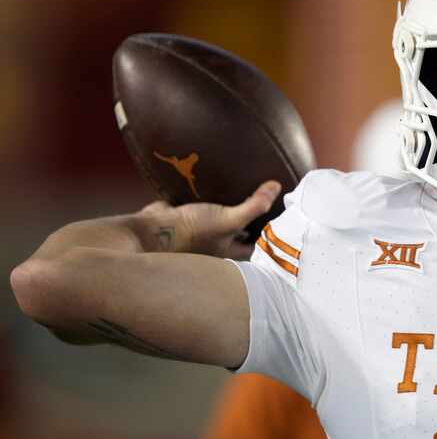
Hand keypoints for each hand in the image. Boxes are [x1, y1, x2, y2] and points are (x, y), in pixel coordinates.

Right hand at [139, 181, 280, 259]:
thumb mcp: (229, 219)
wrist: (150, 231)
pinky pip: (203, 209)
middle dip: (253, 223)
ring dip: (231, 210)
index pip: (257, 247)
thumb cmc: (192, 233)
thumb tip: (277, 187)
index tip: (285, 222)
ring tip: (248, 190)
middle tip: (269, 203)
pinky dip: (210, 200)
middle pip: (240, 235)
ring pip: (222, 221)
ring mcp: (200, 234)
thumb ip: (254, 206)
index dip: (271, 238)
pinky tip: (218, 185)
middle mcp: (217, 246)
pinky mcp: (185, 219)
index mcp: (230, 254)